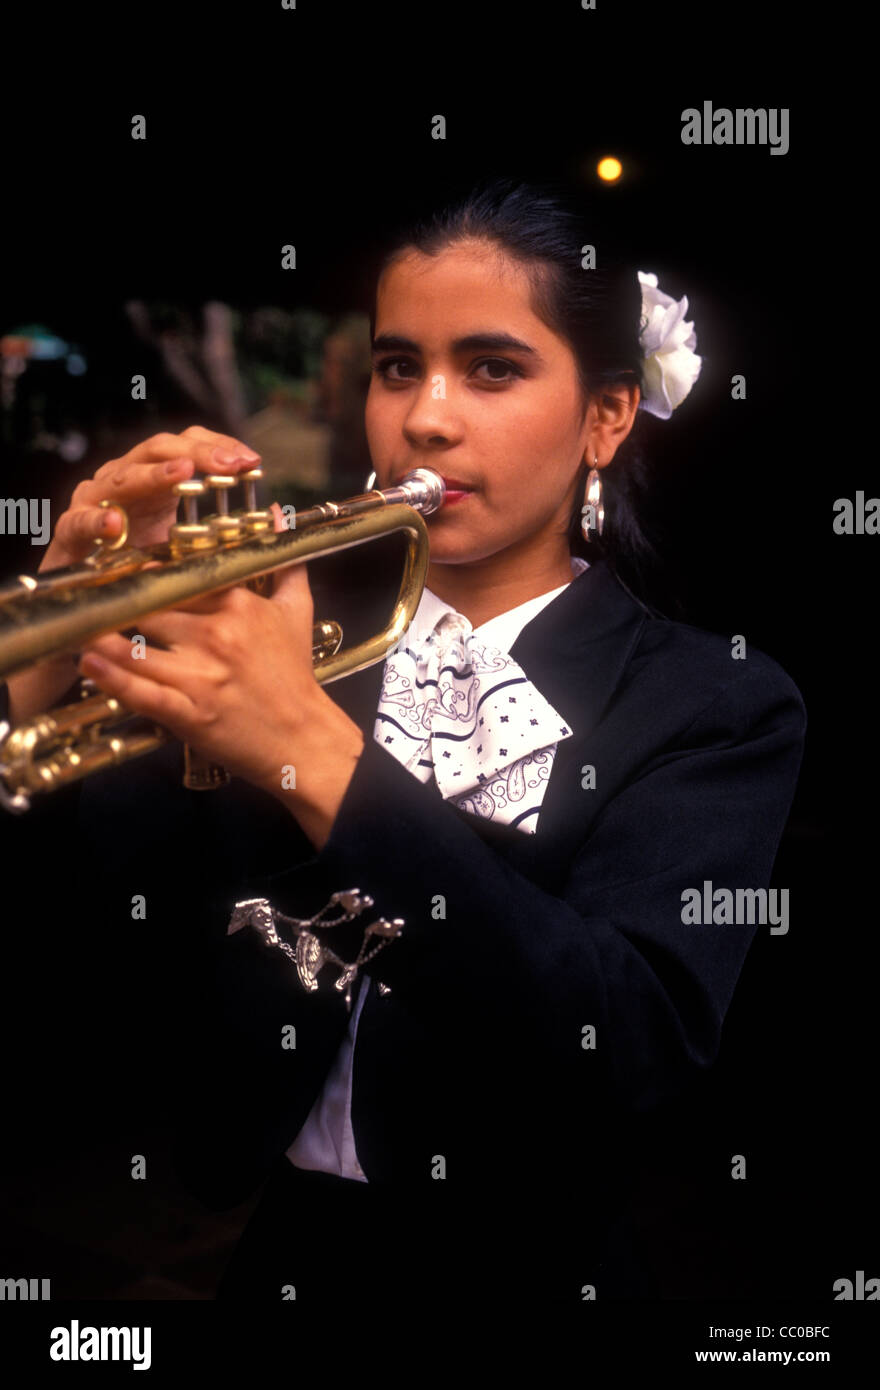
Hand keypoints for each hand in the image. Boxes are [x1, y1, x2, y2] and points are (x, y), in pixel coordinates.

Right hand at [40, 423, 261, 572]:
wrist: (90, 597)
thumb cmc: (142, 568)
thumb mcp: (188, 546)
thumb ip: (220, 530)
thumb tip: (275, 520)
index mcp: (155, 478)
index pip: (188, 445)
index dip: (219, 446)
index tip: (252, 461)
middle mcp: (125, 479)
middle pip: (159, 448)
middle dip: (197, 453)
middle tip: (230, 465)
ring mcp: (96, 500)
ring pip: (124, 476)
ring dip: (153, 475)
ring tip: (182, 473)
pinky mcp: (71, 531)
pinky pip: (81, 521)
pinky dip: (97, 521)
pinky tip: (115, 524)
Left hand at [75, 504, 364, 843]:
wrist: (304, 738)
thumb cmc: (295, 676)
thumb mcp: (296, 612)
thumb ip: (286, 563)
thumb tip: (280, 516)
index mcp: (238, 606)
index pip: (181, 577)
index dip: (147, 572)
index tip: (121, 567)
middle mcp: (216, 635)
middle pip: (150, 608)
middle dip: (118, 603)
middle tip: (88, 596)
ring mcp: (201, 675)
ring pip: (136, 648)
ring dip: (101, 637)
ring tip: (74, 625)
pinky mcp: (190, 713)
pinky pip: (142, 692)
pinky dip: (112, 678)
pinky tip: (89, 664)